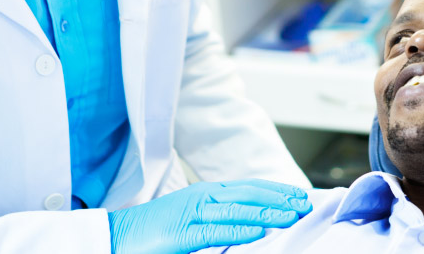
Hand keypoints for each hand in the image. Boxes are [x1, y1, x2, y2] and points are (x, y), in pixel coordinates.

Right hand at [107, 179, 311, 253]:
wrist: (119, 235)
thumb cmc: (158, 229)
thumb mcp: (195, 217)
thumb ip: (222, 217)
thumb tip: (254, 224)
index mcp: (208, 192)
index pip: (250, 187)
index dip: (277, 190)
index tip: (299, 195)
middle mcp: (203, 197)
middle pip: (249, 195)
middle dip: (279, 199)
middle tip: (304, 205)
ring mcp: (192, 214)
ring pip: (238, 212)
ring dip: (267, 214)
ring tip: (290, 217)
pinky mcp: (182, 234)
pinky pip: (215, 232)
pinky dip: (239, 232)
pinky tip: (258, 234)